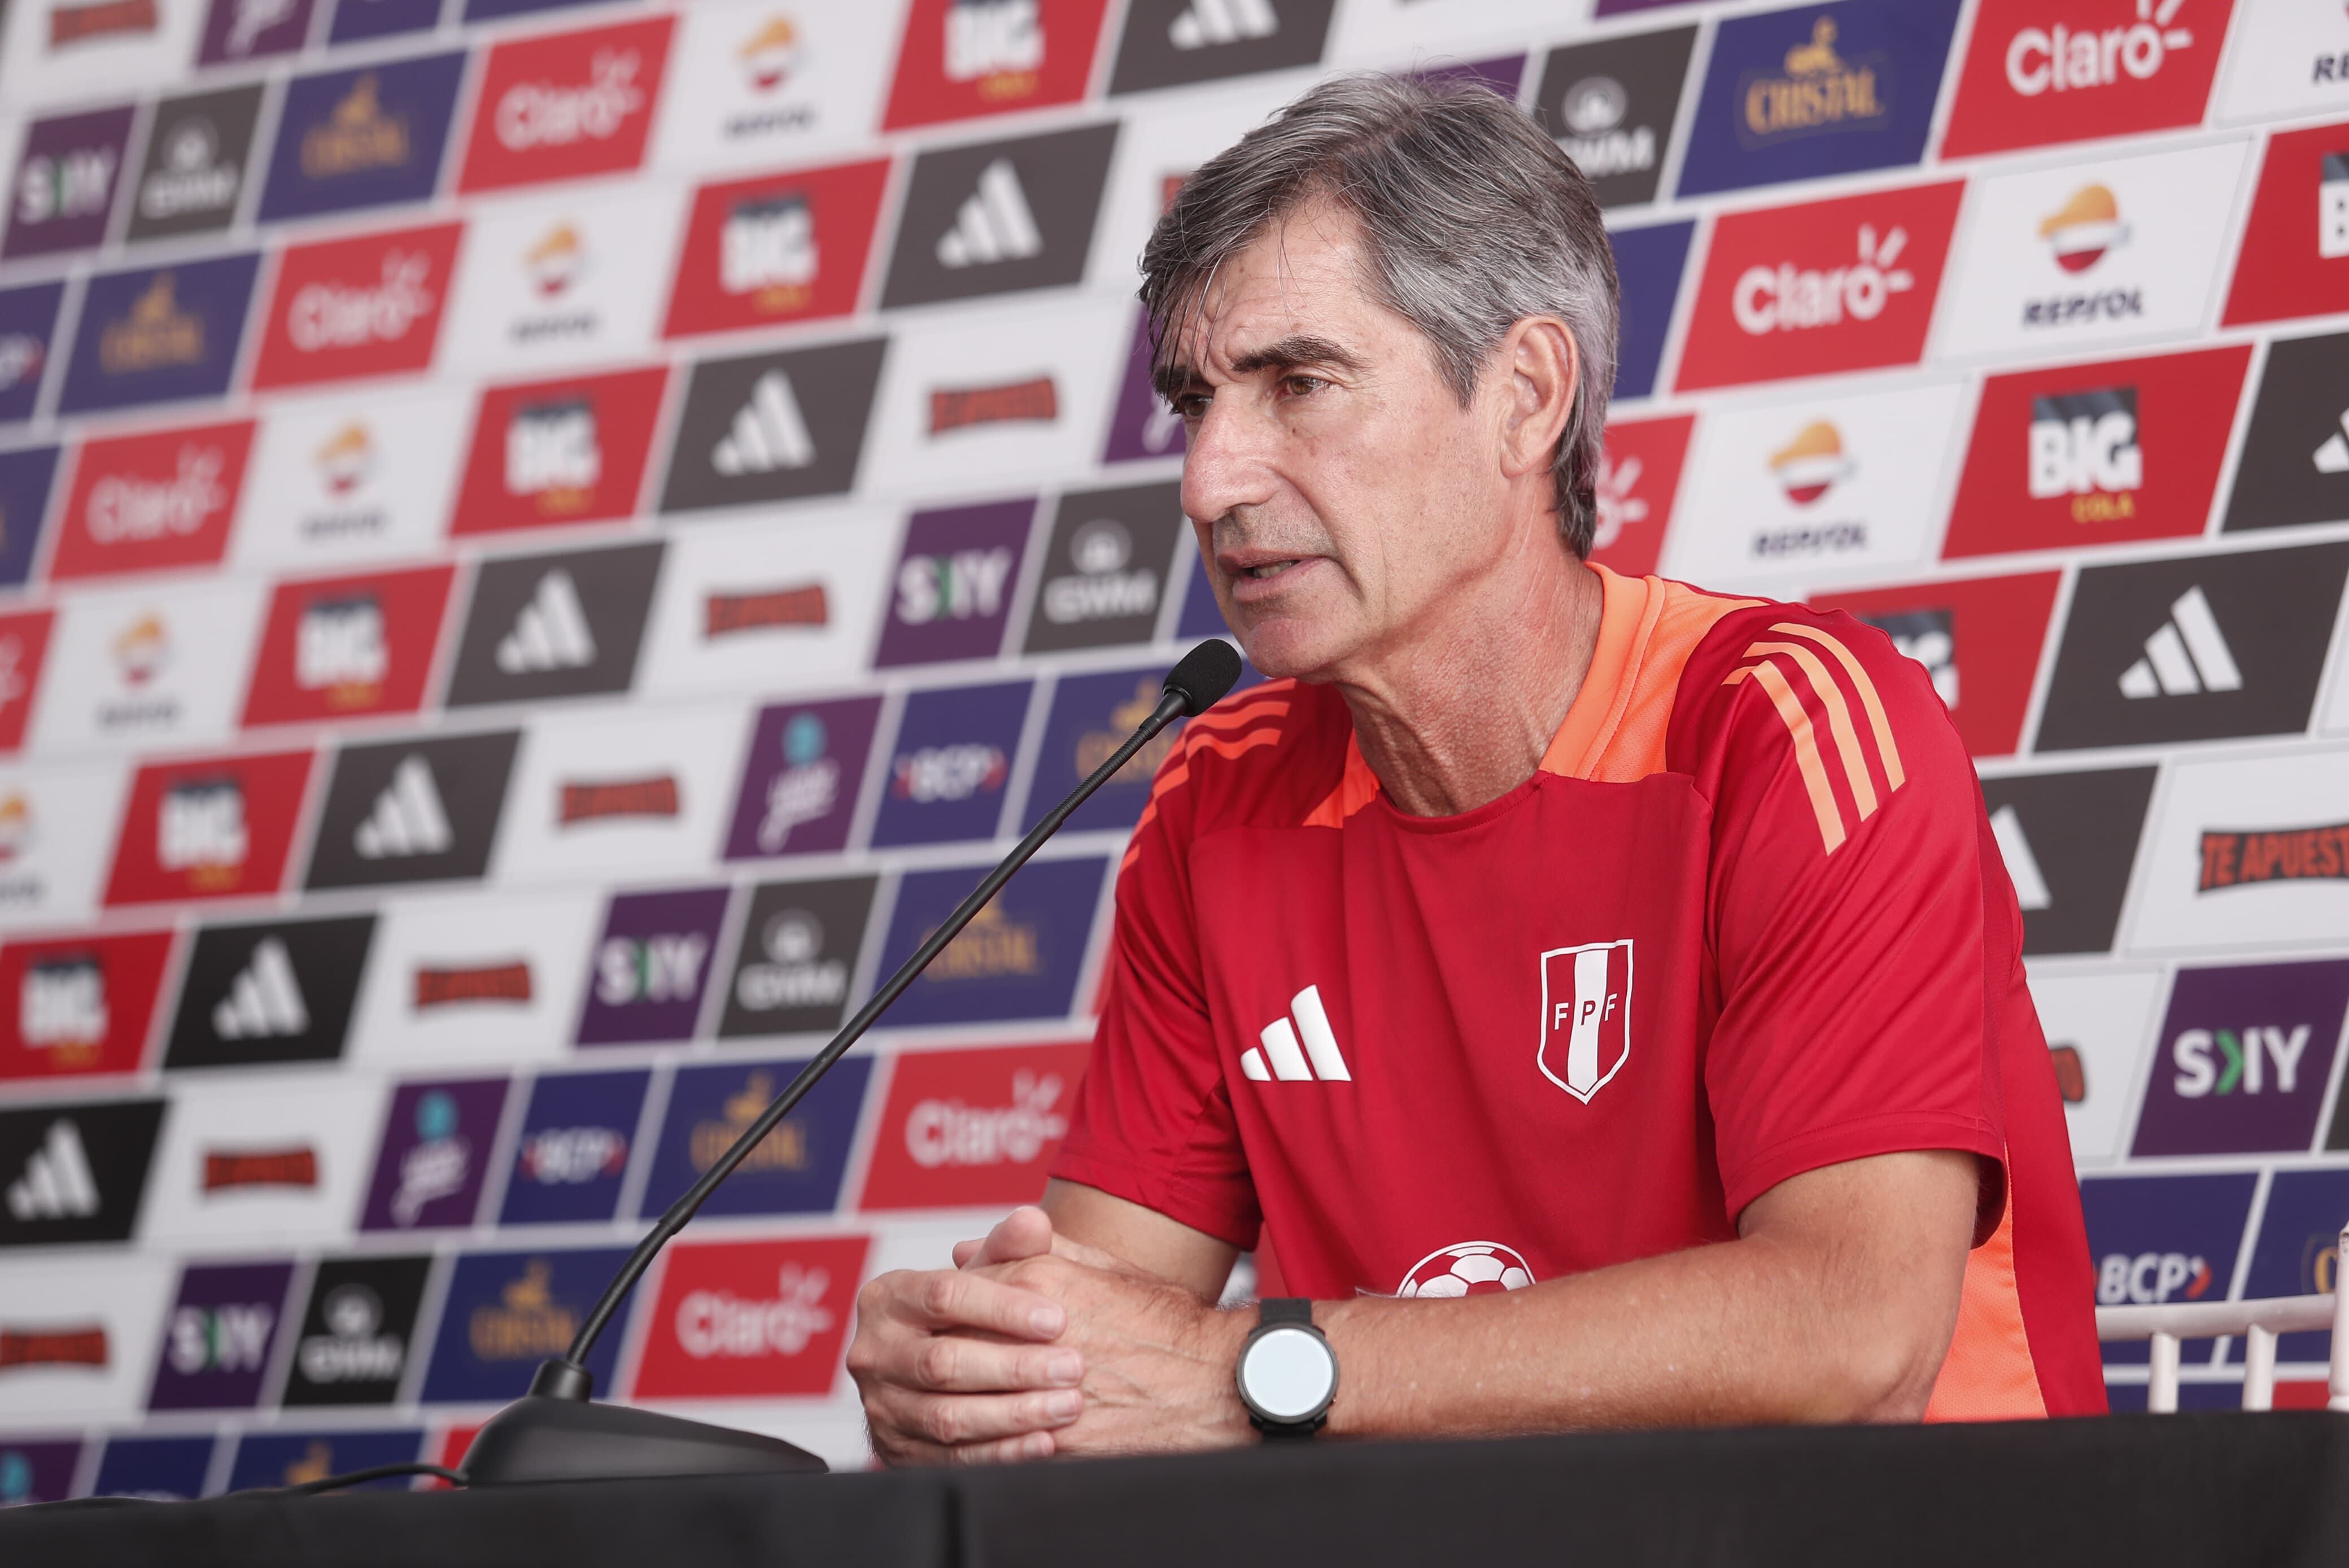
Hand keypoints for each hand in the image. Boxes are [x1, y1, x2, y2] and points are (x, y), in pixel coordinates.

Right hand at [848, 1207, 1087, 1465]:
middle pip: (944, 1362)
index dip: (1004, 1308)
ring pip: (947, 1416)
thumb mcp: (983, 1273)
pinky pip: (951, 1458)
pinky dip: (1001, 1453)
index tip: (1058, 1318)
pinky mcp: (895, 1451)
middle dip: (1015, 1367)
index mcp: (888, 1298)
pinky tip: (1043, 1442)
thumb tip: (1034, 1221)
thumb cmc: (967, 1311)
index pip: (944, 1296)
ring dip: (1014, 1414)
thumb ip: (1009, 1247)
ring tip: (1067, 1405)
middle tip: (1073, 1367)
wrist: (935, 1370)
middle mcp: (874, 1352)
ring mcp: (881, 1406)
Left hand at [962, 1216, 1254, 1458]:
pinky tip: (988, 1441)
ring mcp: (1042, 1390)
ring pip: (964, 1402)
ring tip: (957, 1410)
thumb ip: (1032, 1253)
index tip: (948, 1325)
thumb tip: (966, 1251)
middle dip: (941, 1361)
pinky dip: (984, 1447)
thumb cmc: (1165, 1323)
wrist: (1216, 1382)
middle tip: (938, 1372)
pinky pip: (995, 1448)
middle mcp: (1034, 1332)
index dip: (948, 1312)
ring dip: (955, 1407)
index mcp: (1041, 1282)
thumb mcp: (1103, 1268)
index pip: (958, 1293)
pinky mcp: (1057, 1441)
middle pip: (951, 1347)